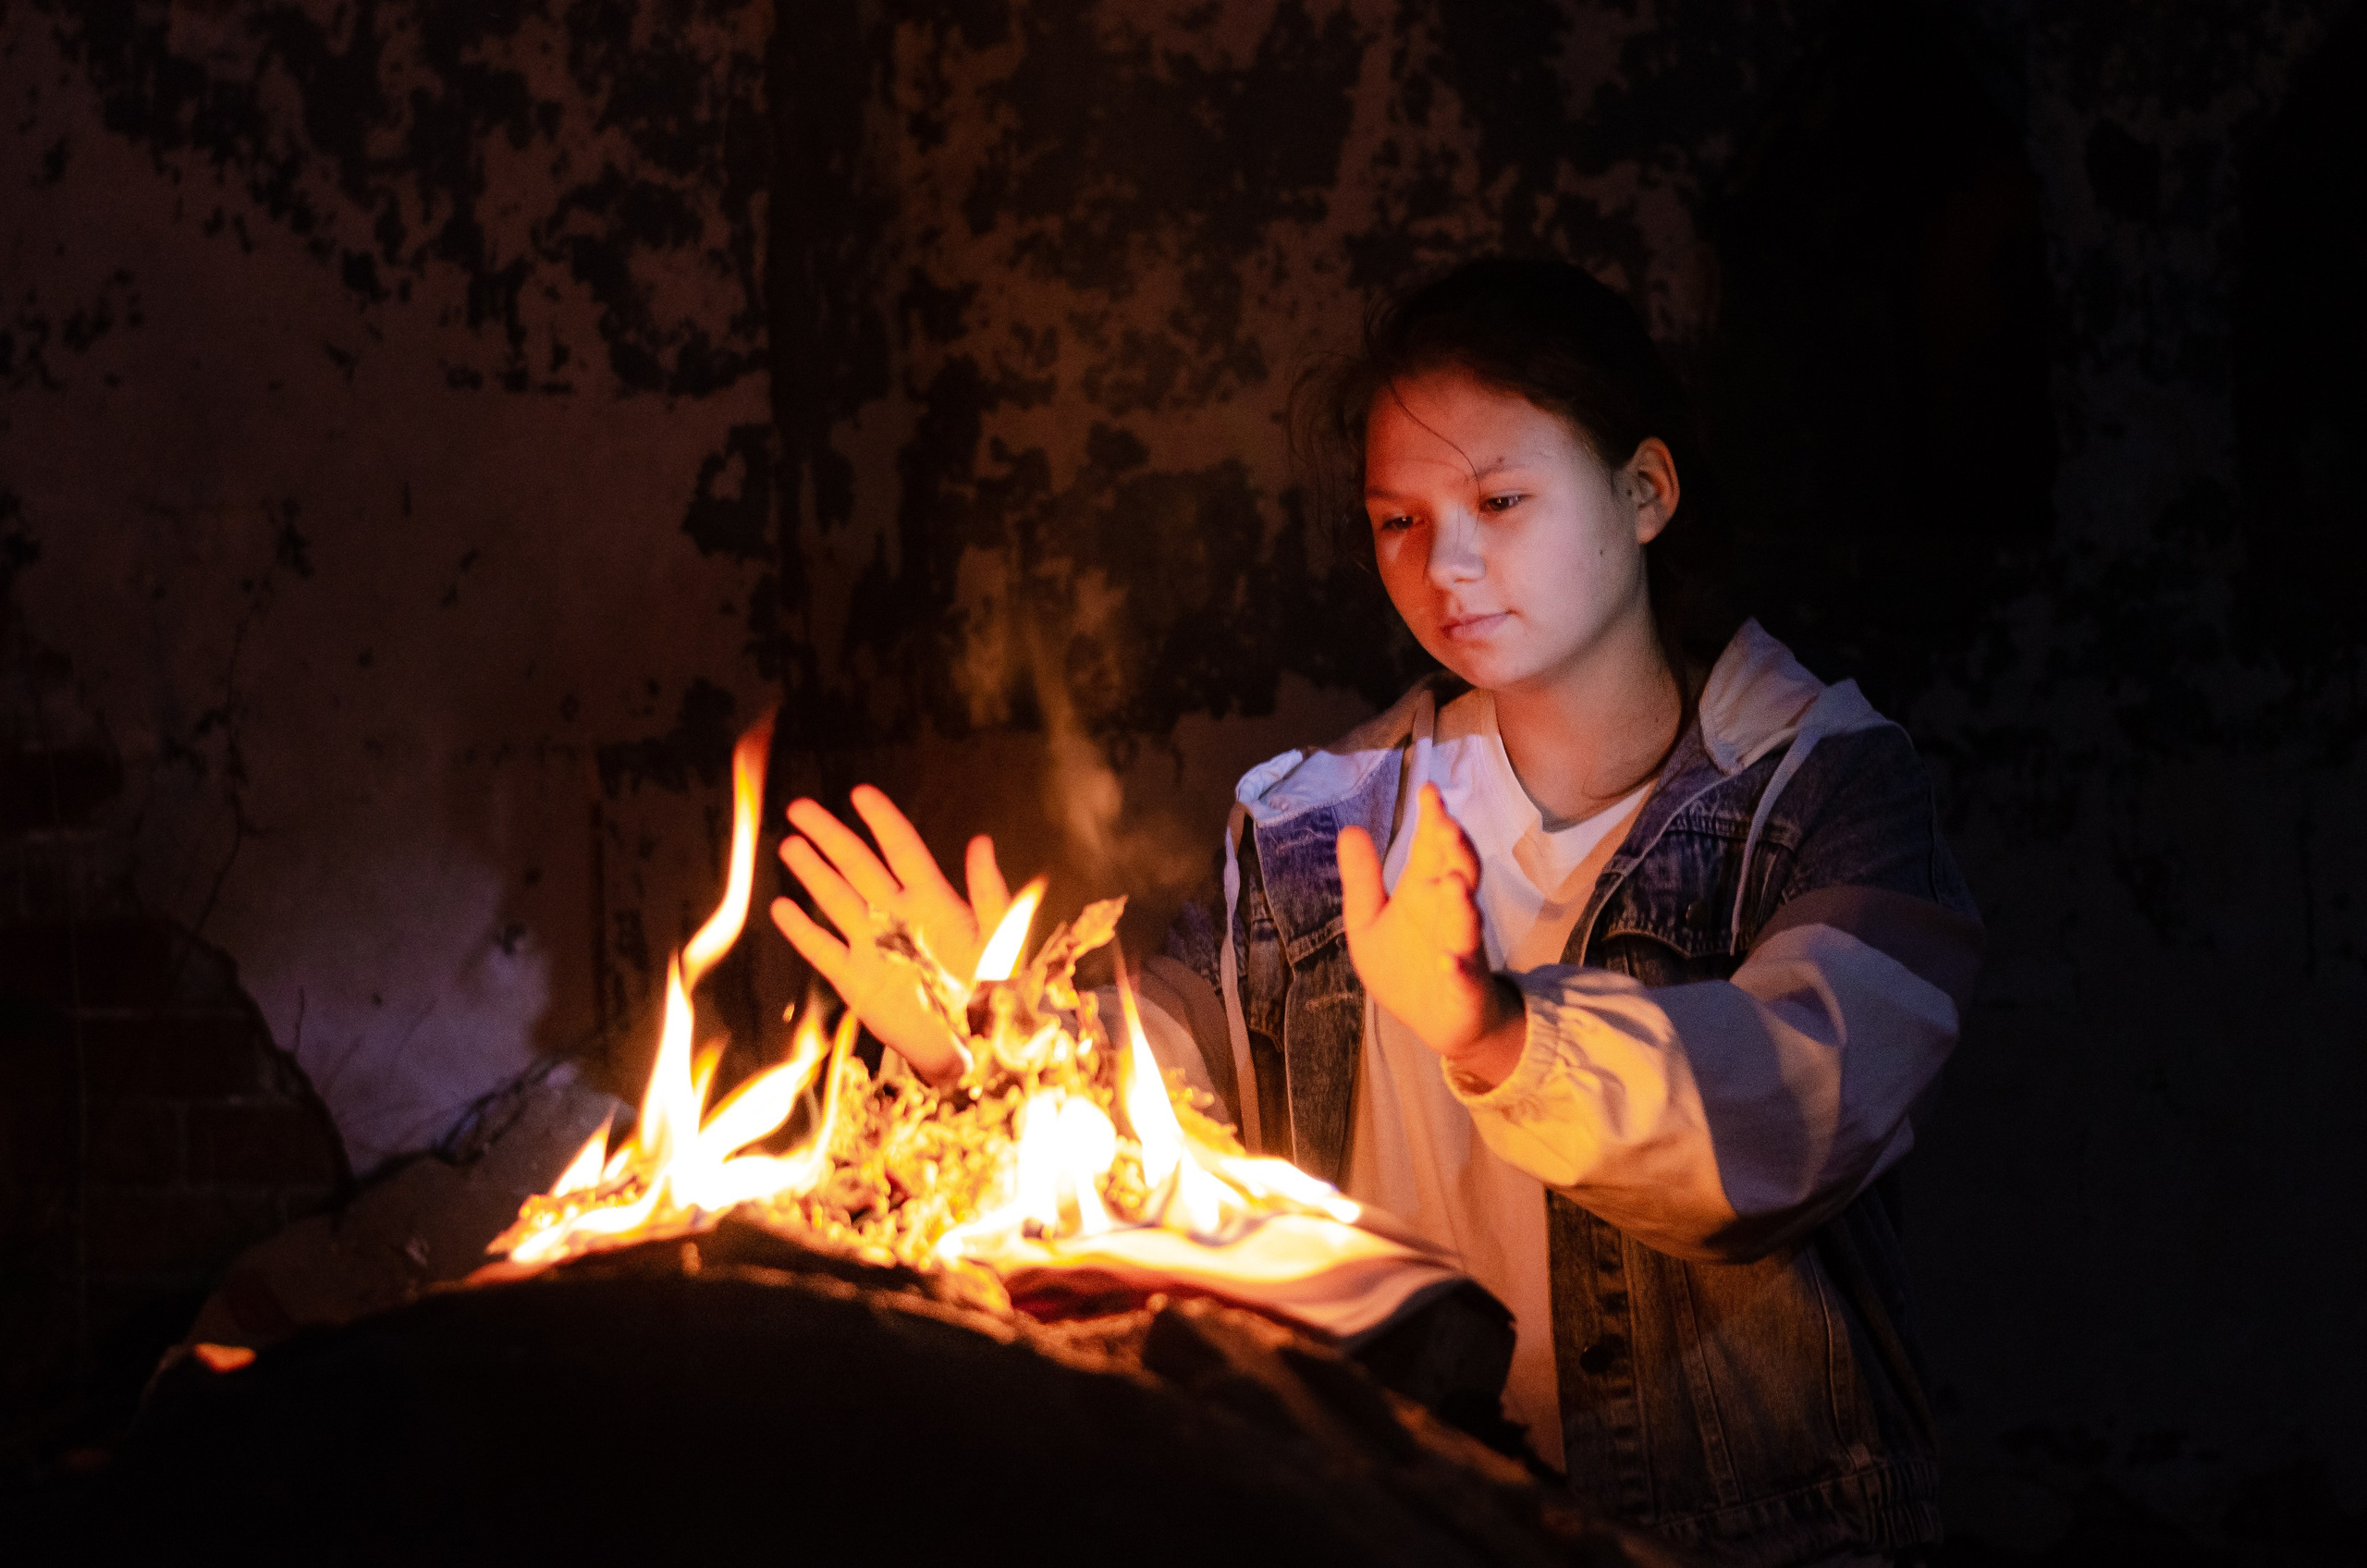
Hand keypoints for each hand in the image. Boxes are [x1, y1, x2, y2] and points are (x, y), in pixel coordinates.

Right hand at [770, 785, 1009, 1084]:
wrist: (969, 1047)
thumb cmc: (990, 991)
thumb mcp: (999, 938)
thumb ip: (988, 891)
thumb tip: (980, 842)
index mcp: (933, 900)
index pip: (902, 849)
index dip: (882, 821)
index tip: (859, 794)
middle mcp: (896, 915)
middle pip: (857, 865)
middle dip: (830, 836)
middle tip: (801, 807)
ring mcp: (872, 945)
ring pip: (836, 899)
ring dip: (813, 872)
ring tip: (790, 845)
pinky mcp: (855, 979)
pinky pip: (823, 950)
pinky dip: (802, 931)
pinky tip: (782, 908)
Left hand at [1338, 783, 1525, 1087]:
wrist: (1440, 1021)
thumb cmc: (1405, 963)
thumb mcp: (1369, 920)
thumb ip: (1362, 879)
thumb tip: (1350, 828)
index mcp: (1424, 891)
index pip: (1431, 848)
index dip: (1434, 820)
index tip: (1430, 791)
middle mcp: (1448, 913)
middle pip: (1458, 873)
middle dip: (1455, 851)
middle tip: (1447, 826)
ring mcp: (1462, 949)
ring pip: (1467, 923)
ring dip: (1462, 905)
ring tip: (1455, 884)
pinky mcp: (1465, 988)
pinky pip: (1464, 978)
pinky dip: (1458, 971)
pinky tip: (1449, 963)